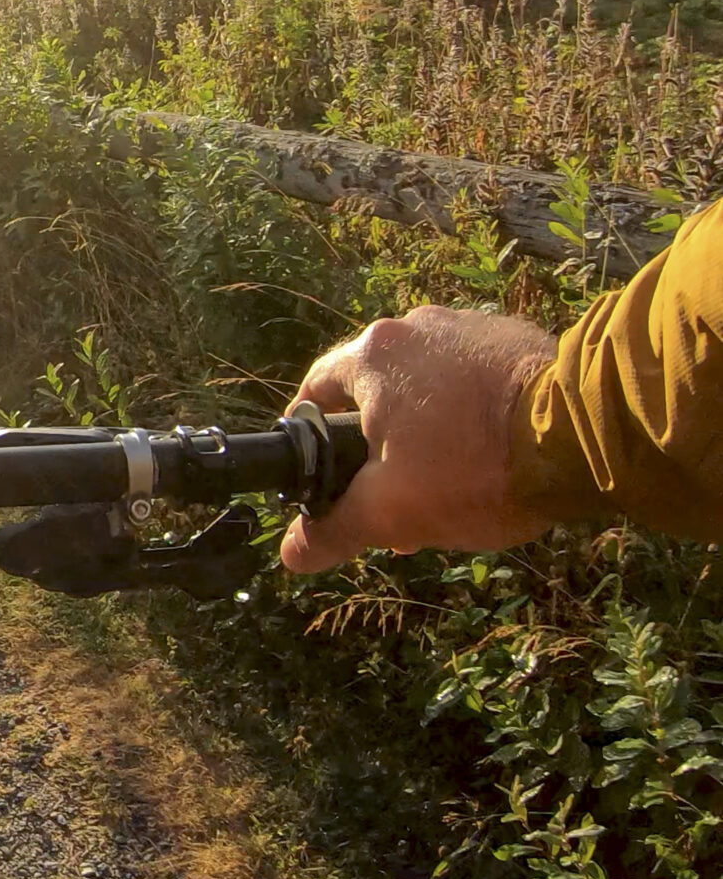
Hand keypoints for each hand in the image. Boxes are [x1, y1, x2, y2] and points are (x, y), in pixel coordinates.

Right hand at [281, 305, 559, 573]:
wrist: (586, 433)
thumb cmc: (476, 468)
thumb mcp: (394, 512)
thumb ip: (335, 530)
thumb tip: (292, 552)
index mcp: (371, 357)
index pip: (315, 390)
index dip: (312, 435)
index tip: (323, 472)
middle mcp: (414, 326)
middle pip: (375, 388)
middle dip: (379, 442)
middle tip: (394, 491)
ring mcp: (469, 325)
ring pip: (426, 381)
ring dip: (426, 423)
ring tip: (451, 475)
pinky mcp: (516, 335)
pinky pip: (473, 373)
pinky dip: (470, 405)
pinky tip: (490, 446)